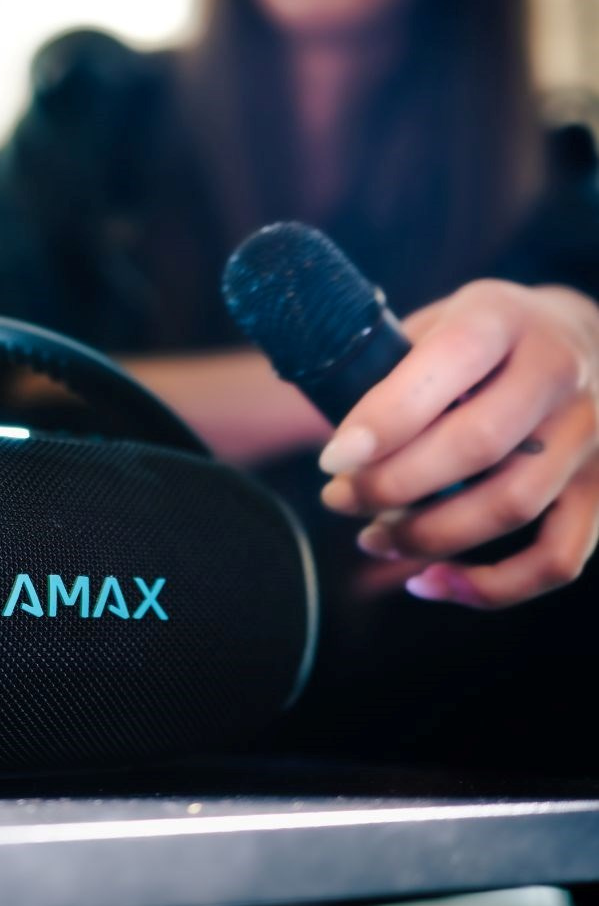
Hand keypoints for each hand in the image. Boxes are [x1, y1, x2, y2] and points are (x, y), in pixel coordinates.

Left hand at [317, 280, 598, 607]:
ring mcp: (589, 434)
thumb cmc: (484, 337)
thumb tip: (338, 447)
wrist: (583, 337)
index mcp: (503, 319)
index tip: (332, 458)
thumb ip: (393, 370)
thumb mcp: (438, 321)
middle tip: (338, 498)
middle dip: (392, 484)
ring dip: (427, 536)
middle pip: (477, 445)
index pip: (448, 363)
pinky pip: (557, 558)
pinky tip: (430, 581)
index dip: (384, 418)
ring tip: (371, 537)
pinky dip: (491, 586)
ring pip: (511, 506)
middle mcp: (559, 372)